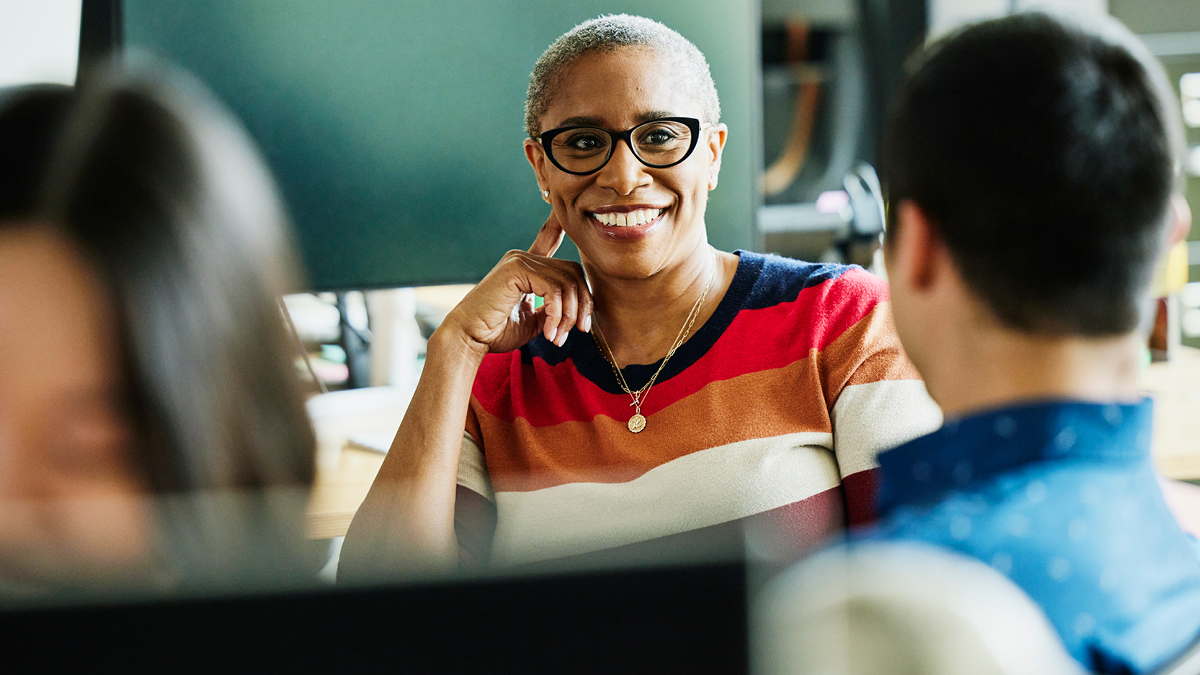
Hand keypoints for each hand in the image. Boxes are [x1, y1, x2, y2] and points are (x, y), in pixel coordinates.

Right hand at [438, 214, 592, 355]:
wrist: (468, 337)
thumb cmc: (496, 331)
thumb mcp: (533, 320)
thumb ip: (552, 309)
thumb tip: (575, 310)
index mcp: (525, 267)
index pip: (548, 239)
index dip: (559, 226)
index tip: (564, 214)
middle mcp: (523, 258)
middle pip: (572, 272)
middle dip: (582, 304)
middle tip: (579, 329)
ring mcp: (519, 261)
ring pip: (566, 282)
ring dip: (569, 314)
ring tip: (557, 336)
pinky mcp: (516, 269)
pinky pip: (553, 289)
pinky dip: (556, 313)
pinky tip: (548, 332)